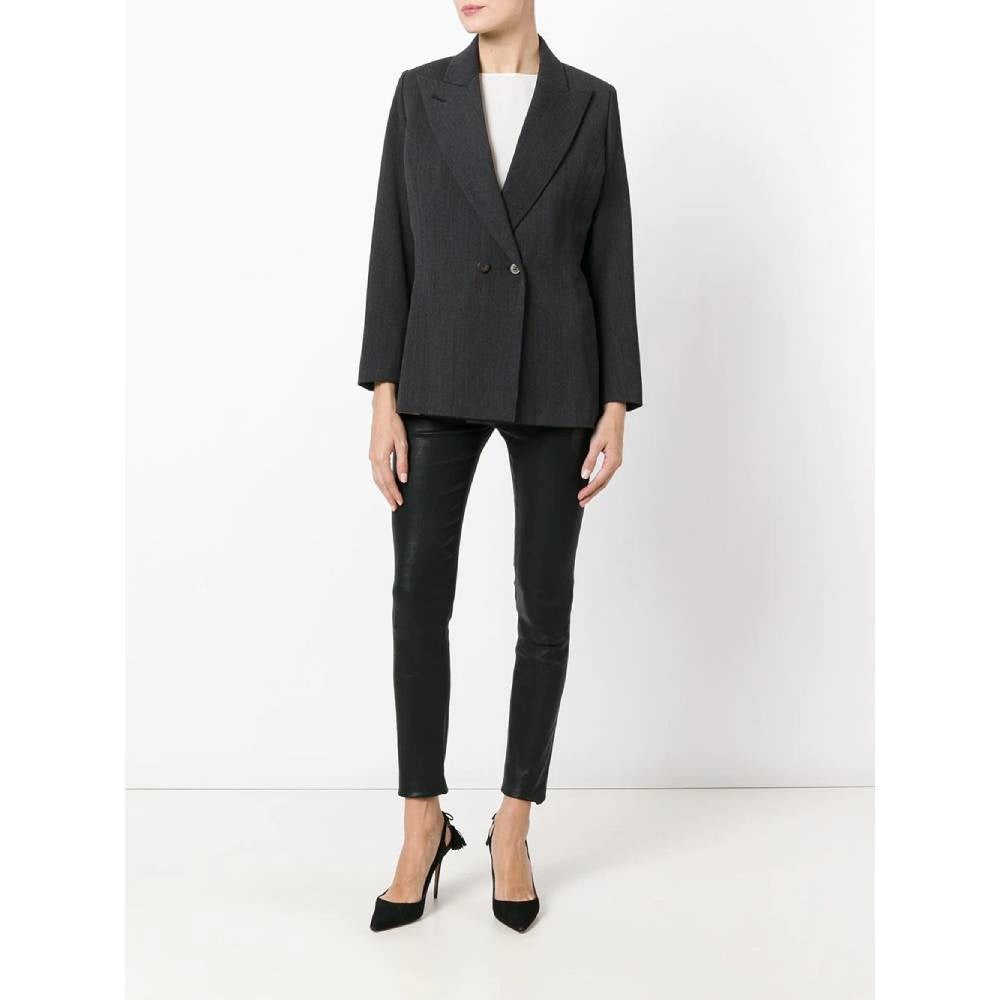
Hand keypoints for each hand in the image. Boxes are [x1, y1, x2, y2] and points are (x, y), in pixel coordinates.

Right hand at [369, 382, 407, 510]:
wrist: (383, 410)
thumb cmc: (393, 424)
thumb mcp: (402, 443)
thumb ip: (402, 462)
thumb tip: (403, 479)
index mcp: (380, 457)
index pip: (388, 481)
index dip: (394, 493)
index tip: (400, 502)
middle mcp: (373, 459)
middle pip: (380, 483)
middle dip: (388, 495)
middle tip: (395, 507)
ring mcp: (372, 456)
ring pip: (376, 478)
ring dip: (383, 490)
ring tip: (391, 499)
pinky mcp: (373, 453)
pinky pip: (375, 472)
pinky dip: (380, 481)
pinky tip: (385, 484)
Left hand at [577, 402, 625, 506]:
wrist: (615, 415)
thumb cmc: (606, 426)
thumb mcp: (596, 442)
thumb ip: (590, 460)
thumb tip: (584, 475)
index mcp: (613, 461)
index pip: (599, 480)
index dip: (589, 490)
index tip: (579, 497)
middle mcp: (616, 463)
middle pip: (603, 483)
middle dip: (592, 494)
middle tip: (581, 502)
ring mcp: (615, 461)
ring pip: (605, 480)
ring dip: (595, 489)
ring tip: (585, 497)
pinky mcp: (613, 458)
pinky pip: (605, 474)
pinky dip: (598, 482)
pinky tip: (592, 484)